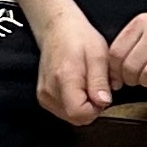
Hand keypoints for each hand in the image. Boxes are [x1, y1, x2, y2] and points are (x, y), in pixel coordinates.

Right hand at [35, 9, 115, 125]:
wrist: (56, 28)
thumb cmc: (78, 37)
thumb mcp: (98, 55)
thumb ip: (100, 81)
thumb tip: (103, 103)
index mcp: (64, 79)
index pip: (80, 114)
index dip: (97, 108)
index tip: (101, 92)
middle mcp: (49, 91)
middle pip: (76, 118)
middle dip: (92, 107)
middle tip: (96, 85)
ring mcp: (44, 96)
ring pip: (71, 117)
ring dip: (83, 105)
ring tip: (86, 82)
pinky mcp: (43, 97)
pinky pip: (64, 111)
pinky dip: (74, 103)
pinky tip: (77, 86)